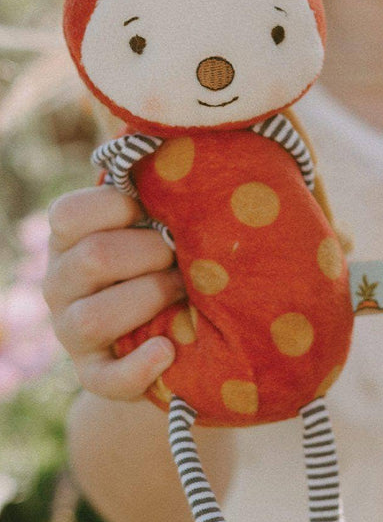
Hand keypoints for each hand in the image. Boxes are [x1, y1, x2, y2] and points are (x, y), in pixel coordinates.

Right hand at [42, 186, 180, 399]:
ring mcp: (71, 332)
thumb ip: (158, 188)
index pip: (69, 214)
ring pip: (95, 316)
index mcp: (70, 238)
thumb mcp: (157, 219)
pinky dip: (139, 368)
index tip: (149, 209)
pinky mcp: (94, 374)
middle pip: (93, 259)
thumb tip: (177, 141)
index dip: (115, 206)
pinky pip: (106, 379)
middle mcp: (60, 284)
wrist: (169, 327)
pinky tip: (168, 350)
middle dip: (149, 254)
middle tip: (180, 254)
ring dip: (150, 299)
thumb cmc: (167, 254)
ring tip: (182, 292)